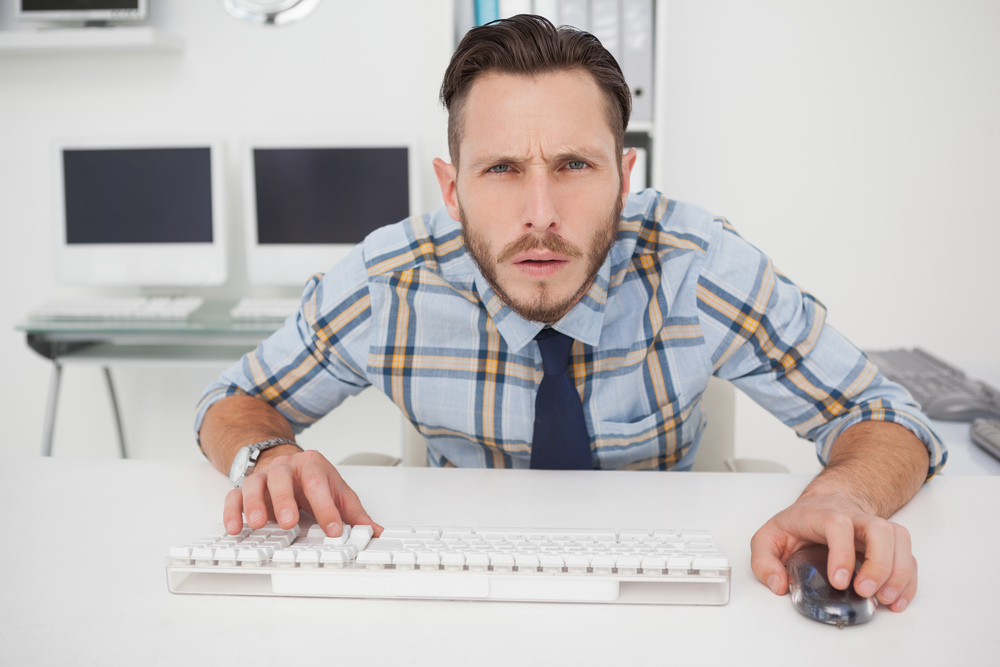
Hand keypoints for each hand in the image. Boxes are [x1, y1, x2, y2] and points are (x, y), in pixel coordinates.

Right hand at [223, 447, 382, 537]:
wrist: (287, 463)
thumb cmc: (313, 480)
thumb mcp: (338, 492)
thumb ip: (354, 513)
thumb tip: (375, 531)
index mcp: (312, 465)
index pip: (318, 483)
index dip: (326, 507)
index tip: (334, 529)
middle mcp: (285, 467)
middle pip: (282, 478)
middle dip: (285, 500)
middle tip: (290, 523)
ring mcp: (263, 476)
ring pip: (255, 484)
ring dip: (255, 504)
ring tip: (259, 524)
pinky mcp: (245, 488)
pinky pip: (234, 496)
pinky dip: (233, 511)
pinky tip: (236, 528)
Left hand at [750, 491, 916, 612]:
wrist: (825, 503)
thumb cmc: (798, 523)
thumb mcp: (769, 537)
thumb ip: (763, 560)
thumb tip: (778, 585)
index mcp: (822, 515)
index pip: (838, 525)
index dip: (842, 553)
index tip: (840, 581)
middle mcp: (854, 518)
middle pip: (879, 529)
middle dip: (879, 564)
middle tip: (865, 591)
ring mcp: (874, 529)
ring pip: (899, 539)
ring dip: (898, 573)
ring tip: (885, 600)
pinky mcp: (889, 543)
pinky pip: (908, 557)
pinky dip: (907, 581)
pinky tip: (897, 600)